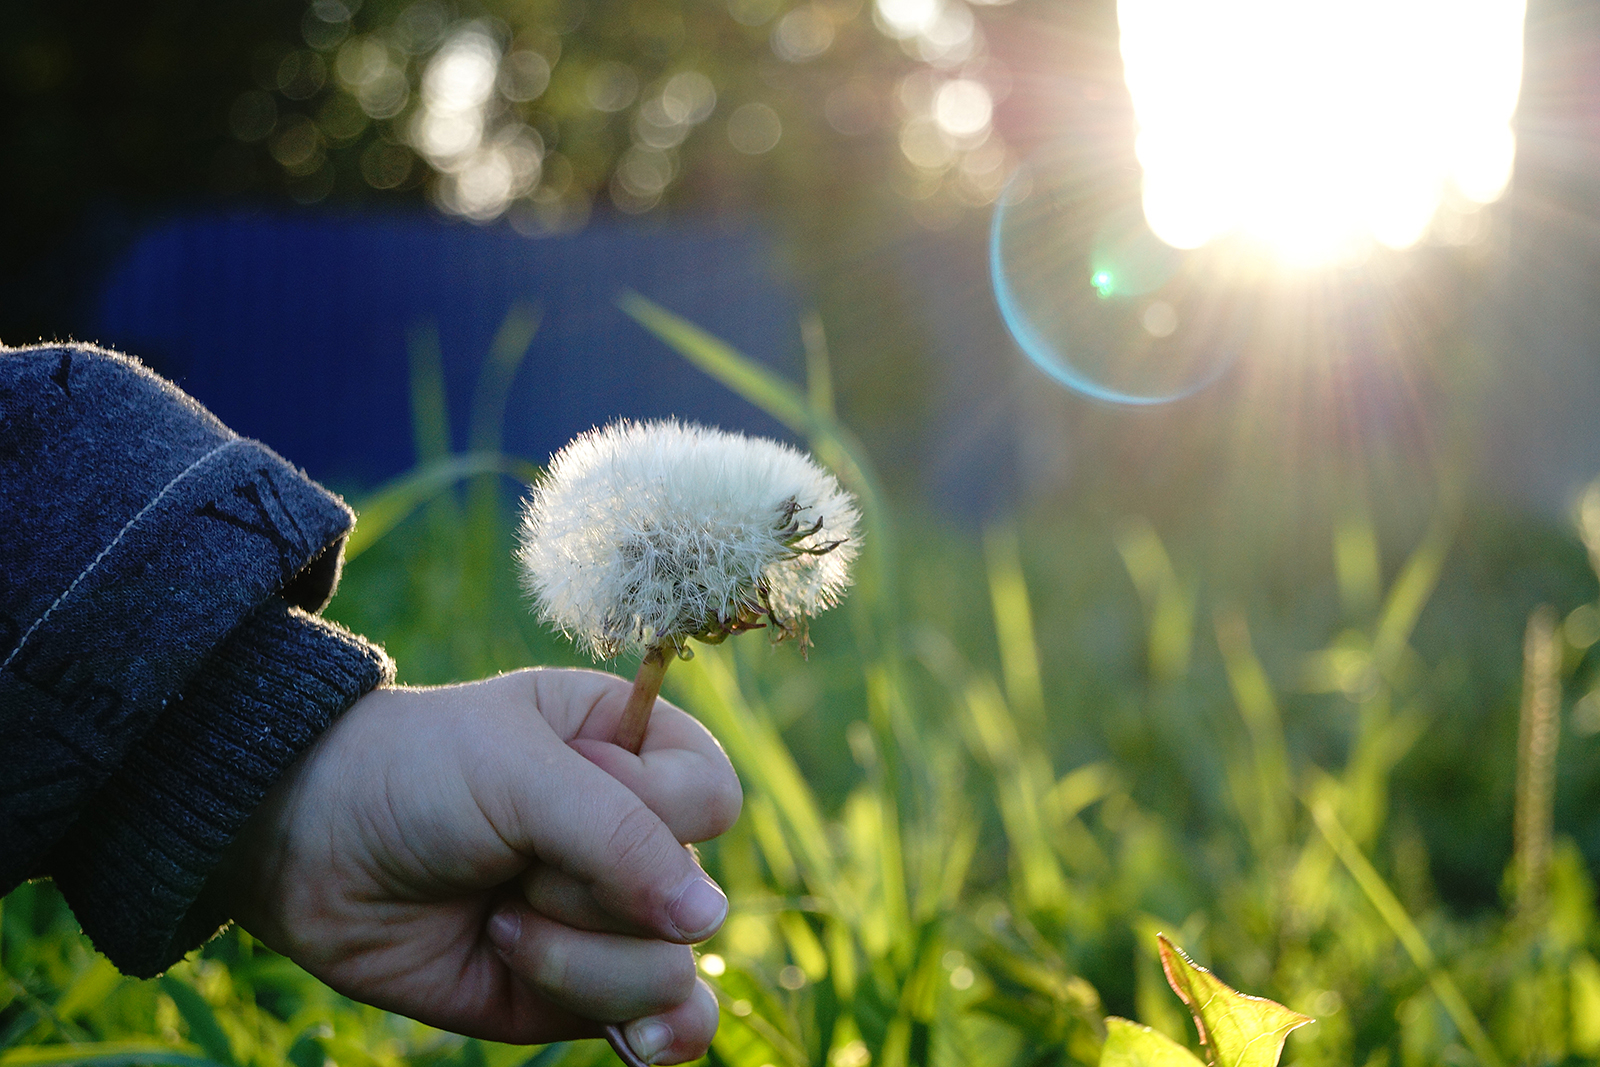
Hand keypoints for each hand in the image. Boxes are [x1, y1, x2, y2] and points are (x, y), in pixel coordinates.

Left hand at [213, 668, 741, 1062]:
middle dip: (591, 894)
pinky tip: (642, 1043)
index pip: (713, 796)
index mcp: (633, 748)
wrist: (306, 849)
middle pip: (694, 897)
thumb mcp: (515, 772)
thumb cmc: (414, 774)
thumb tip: (707, 923)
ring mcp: (608, 919)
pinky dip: (654, 1035)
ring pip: (670, 972)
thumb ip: (619, 837)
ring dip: (574, 960)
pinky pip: (653, 1023)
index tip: (570, 786)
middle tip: (507, 861)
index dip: (656, 809)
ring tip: (498, 923)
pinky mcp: (577, 990)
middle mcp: (633, 835)